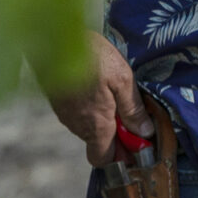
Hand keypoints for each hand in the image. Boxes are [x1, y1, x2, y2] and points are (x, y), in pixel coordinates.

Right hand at [50, 31, 150, 166]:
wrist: (52, 37)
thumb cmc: (90, 57)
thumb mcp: (122, 79)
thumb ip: (133, 109)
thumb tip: (145, 133)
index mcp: (96, 126)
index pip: (104, 161)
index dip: (121, 156)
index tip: (135, 140)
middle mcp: (78, 126)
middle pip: (98, 143)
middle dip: (115, 133)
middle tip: (129, 111)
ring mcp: (65, 114)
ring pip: (88, 127)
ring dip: (102, 118)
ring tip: (113, 93)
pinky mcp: (58, 101)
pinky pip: (78, 114)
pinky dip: (89, 107)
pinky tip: (97, 85)